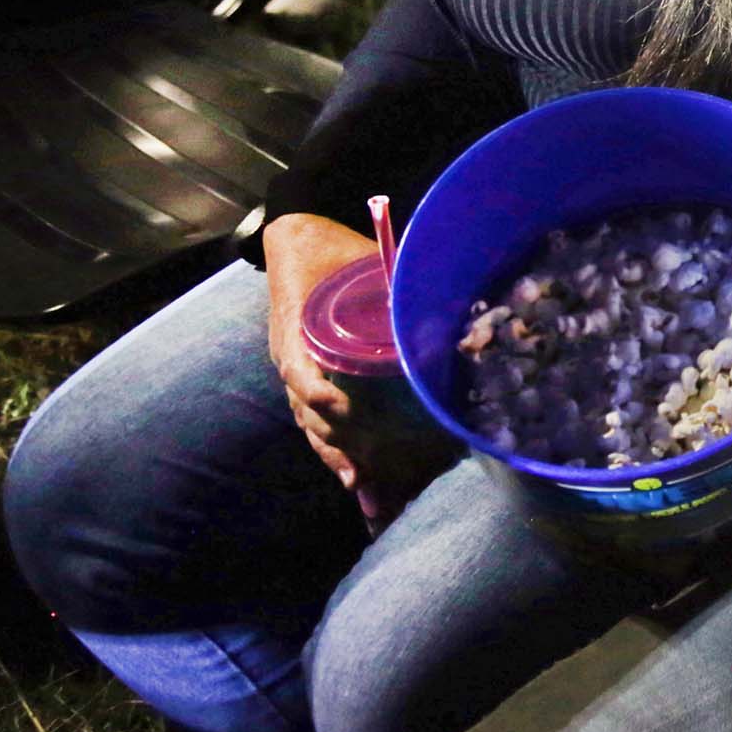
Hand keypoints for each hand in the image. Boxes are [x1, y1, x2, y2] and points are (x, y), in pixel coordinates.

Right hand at [260, 213, 381, 488]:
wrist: (294, 241)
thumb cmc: (330, 250)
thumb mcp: (358, 257)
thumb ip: (392, 279)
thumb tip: (439, 299)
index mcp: (297, 327)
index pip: (300, 371)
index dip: (319, 393)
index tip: (340, 409)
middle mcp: (292, 356)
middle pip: (308, 412)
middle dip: (335, 445)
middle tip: (362, 477)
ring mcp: (297, 369)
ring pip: (312, 423)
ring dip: (336, 455)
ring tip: (363, 490)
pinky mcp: (306, 377)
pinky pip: (315, 418)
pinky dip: (334, 446)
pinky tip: (357, 475)